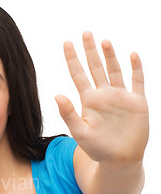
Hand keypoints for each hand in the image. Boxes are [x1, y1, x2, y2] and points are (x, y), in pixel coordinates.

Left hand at [55, 31, 147, 163]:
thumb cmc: (97, 149)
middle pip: (95, 67)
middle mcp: (103, 95)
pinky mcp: (137, 102)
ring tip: (104, 41)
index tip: (65, 43)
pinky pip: (137, 81)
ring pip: (115, 71)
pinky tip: (132, 55)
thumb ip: (68, 114)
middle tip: (85, 33)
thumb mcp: (80, 132)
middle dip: (90, 51)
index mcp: (88, 100)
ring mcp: (120, 97)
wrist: (119, 160)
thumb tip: (56, 95)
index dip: (72, 59)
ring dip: (110, 56)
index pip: (78, 74)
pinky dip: (135, 68)